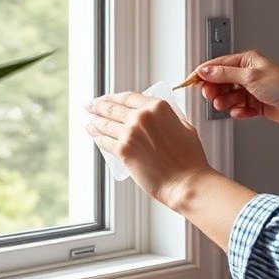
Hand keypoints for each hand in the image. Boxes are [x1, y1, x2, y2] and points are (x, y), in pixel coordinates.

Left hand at [84, 91, 212, 205]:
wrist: (186, 182)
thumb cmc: (189, 159)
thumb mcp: (184, 126)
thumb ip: (169, 118)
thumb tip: (159, 117)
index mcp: (158, 107)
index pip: (128, 97)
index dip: (113, 97)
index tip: (106, 98)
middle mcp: (142, 116)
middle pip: (112, 107)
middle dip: (98, 106)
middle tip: (90, 106)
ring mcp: (130, 132)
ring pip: (105, 123)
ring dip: (95, 122)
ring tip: (90, 121)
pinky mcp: (123, 150)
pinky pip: (104, 141)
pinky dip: (97, 138)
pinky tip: (95, 136)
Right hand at [195, 48, 278, 128]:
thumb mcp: (249, 77)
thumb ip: (224, 74)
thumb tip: (205, 70)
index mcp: (246, 61)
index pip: (217, 65)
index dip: (203, 73)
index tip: (190, 82)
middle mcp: (248, 74)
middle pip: (221, 82)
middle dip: (215, 90)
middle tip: (211, 97)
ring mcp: (252, 90)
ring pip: (229, 97)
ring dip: (227, 103)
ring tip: (230, 105)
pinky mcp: (257, 105)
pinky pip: (239, 109)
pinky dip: (238, 112)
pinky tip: (242, 113)